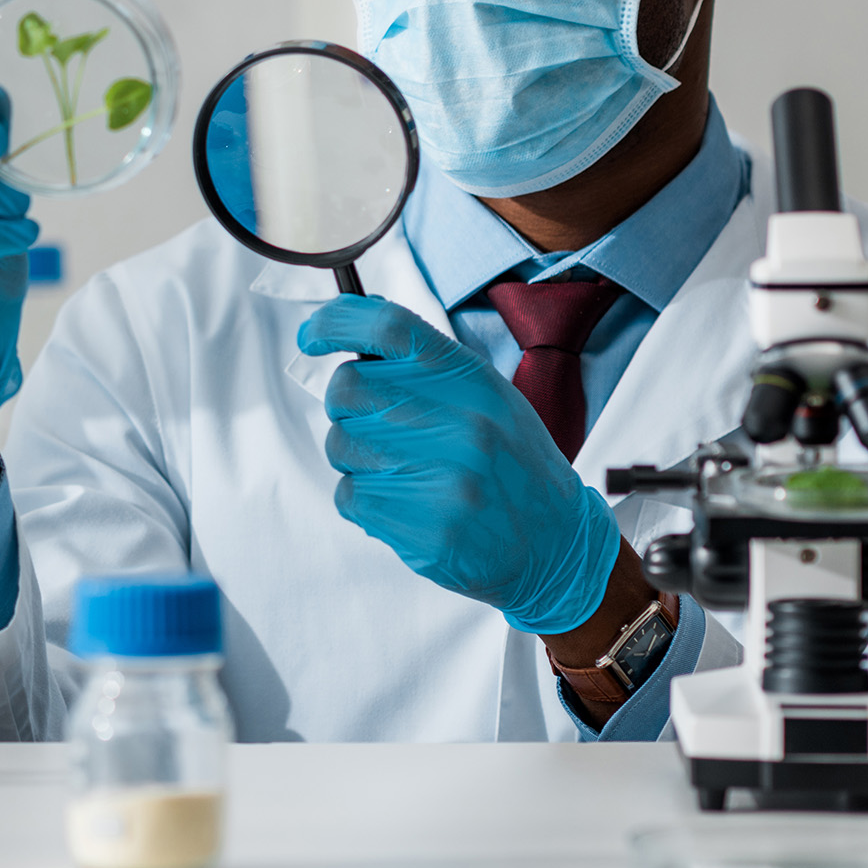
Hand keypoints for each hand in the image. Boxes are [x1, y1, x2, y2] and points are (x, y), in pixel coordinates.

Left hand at [297, 294, 618, 635]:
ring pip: (340, 443)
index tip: (311, 336)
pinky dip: (364, 499)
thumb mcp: (485, 394)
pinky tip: (406, 503)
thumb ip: (424, 364)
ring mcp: (442, 478)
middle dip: (347, 405)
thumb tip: (349, 326)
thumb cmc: (510, 463)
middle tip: (378, 425)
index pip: (387, 326)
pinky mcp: (424, 529)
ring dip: (356, 457)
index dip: (336, 324)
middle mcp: (458, 422)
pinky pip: (349, 496)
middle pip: (348, 387)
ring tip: (404, 471)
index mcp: (471, 381)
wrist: (555, 543)